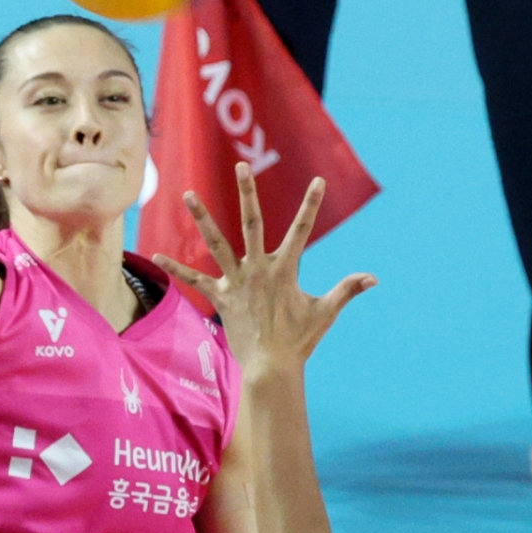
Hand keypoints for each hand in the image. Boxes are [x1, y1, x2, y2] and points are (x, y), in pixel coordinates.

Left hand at [153, 165, 375, 375]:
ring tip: (188, 193)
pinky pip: (194, 280)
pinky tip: (156, 255)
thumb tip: (376, 279)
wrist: (271, 367)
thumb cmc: (299, 341)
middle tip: (241, 166)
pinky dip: (176, 268)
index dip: (311, 205)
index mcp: (284, 269)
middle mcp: (257, 268)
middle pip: (251, 222)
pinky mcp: (220, 297)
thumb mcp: (326, 312)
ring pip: (216, 242)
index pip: (301, 230)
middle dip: (247, 193)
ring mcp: (236, 281)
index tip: (318, 181)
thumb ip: (348, 290)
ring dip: (201, 217)